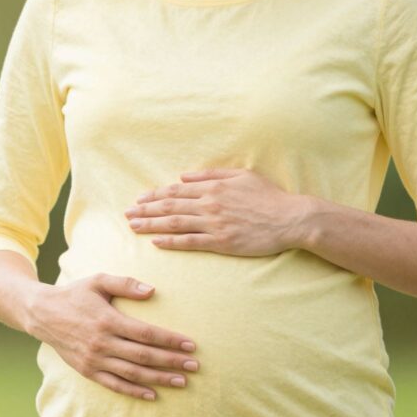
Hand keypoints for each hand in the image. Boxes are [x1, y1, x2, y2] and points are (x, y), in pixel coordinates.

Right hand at [26, 273, 199, 401]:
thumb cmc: (76, 294)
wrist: (42, 313)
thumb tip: (152, 290)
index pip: (146, 333)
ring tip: (181, 381)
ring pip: (132, 374)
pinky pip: (114, 384)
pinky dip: (134, 391)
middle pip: (143, 356)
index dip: (169, 340)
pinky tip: (152, 394)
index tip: (190, 345)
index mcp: (108, 320)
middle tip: (194, 366)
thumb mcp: (99, 280)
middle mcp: (102, 343)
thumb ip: (125, 283)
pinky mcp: (87, 371)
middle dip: (171, 362)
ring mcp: (94, 359)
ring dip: (158, 379)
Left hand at [124, 168, 308, 255]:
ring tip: (134, 227)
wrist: (289, 218)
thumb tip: (185, 176)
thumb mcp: (241, 175)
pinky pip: (190, 242)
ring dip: (151, 225)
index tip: (139, 200)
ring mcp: (214, 223)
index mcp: (214, 186)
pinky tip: (157, 243)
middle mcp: (210, 203)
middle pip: (170, 206)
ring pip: (175, 223)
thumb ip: (212, 174)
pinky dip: (171, 242)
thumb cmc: (268, 196)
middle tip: (127, 215)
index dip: (155, 195)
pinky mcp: (221, 241)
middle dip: (145, 210)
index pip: (177, 190)